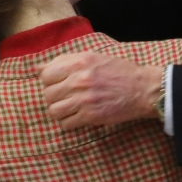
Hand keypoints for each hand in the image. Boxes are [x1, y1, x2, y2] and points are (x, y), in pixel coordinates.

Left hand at [40, 51, 162, 129]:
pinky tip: (78, 117)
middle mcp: (79, 79)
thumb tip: (38, 69)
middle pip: (48, 94)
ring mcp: (84, 99)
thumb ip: (65, 61)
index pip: (46, 75)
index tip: (58, 84)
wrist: (144, 88)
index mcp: (79, 62)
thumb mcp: (93, 57)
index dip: (49, 81)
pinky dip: (69, 123)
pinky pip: (66, 124)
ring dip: (60, 111)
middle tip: (66, 97)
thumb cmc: (120, 71)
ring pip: (54, 111)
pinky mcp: (91, 116)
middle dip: (54, 97)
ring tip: (70, 108)